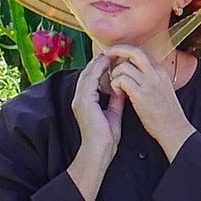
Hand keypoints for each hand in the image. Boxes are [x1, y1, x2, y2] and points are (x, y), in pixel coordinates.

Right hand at [68, 54, 123, 200]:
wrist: (100, 150)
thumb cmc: (106, 137)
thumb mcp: (113, 113)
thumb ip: (115, 99)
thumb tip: (121, 87)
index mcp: (85, 101)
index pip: (91, 78)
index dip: (101, 67)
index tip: (113, 58)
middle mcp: (79, 98)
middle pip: (88, 73)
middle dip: (99, 61)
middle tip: (112, 50)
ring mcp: (79, 99)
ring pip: (88, 73)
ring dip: (99, 62)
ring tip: (110, 52)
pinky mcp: (83, 101)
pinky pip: (90, 80)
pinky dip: (98, 69)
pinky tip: (107, 62)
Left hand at [108, 46, 194, 157]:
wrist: (174, 129)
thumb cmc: (166, 113)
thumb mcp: (162, 88)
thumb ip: (150, 77)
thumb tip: (134, 71)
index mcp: (160, 71)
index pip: (139, 52)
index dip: (124, 52)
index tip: (114, 55)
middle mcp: (155, 74)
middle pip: (133, 52)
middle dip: (116, 50)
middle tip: (105, 56)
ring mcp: (149, 84)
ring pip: (123, 66)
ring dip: (114, 74)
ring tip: (115, 85)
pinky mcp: (141, 95)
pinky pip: (122, 80)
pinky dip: (115, 84)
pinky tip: (116, 92)